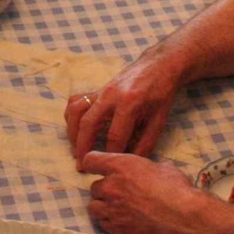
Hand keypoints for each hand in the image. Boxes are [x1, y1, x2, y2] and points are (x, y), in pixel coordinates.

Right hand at [65, 52, 181, 161]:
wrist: (158, 65)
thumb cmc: (161, 93)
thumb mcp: (160, 119)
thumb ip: (146, 142)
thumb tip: (131, 163)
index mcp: (129, 103)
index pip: (115, 135)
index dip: (111, 154)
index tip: (109, 168)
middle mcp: (110, 95)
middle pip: (88, 123)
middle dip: (83, 147)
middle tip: (82, 166)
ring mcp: (100, 90)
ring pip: (76, 111)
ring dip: (72, 133)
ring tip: (76, 150)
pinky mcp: (96, 89)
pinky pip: (76, 101)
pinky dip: (71, 116)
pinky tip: (75, 130)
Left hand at [83, 152, 211, 233]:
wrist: (182, 218)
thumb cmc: (177, 190)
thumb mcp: (162, 168)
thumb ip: (146, 168)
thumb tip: (149, 171)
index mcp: (120, 166)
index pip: (91, 160)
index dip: (94, 164)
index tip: (97, 167)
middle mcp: (111, 186)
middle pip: (94, 186)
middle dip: (105, 189)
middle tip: (120, 193)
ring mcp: (111, 209)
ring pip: (94, 206)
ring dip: (103, 206)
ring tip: (117, 208)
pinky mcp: (116, 228)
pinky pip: (102, 223)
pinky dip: (109, 221)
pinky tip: (122, 220)